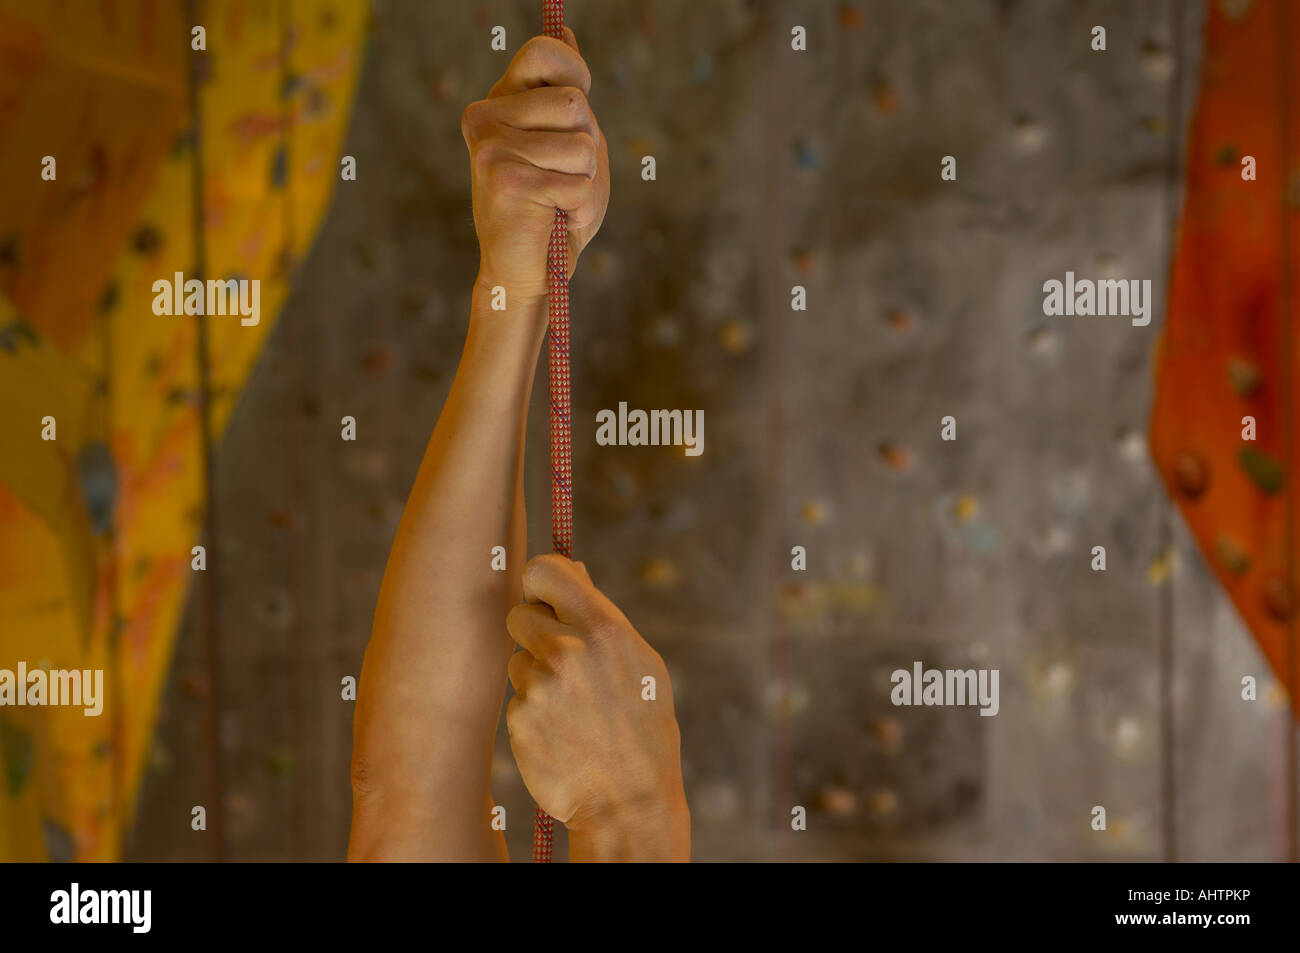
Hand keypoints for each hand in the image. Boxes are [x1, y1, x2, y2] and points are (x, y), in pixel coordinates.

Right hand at [462, 29, 610, 305]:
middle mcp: (486, 117)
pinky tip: (555, 221)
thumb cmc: (554, 211)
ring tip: (559, 201)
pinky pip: (579, 183)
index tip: (576, 119)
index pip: (544, 51)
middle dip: (587, 147)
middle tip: (563, 178)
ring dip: (586, 181)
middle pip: (574, 102)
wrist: (528, 274)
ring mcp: (491, 146)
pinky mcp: (504, 178)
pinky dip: (581, 208)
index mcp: (501, 102)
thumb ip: (567, 94)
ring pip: (581, 144)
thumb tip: (564, 30)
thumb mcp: (568, 144)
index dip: (576, 76)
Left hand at [506, 555, 689, 860]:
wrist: (629, 798)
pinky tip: (561, 730)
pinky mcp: (519, 718)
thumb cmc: (642, 724)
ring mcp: (539, 686)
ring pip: (517, 658)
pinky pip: (516, 696)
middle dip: (534, 630)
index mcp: (603, 629)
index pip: (544, 570)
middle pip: (519, 613)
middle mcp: (567, 651)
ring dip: (536, 673)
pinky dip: (533, 709)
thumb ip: (601, 617)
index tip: (546, 594)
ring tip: (571, 704)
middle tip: (560, 656)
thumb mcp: (640, 661)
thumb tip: (570, 571)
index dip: (540, 581)